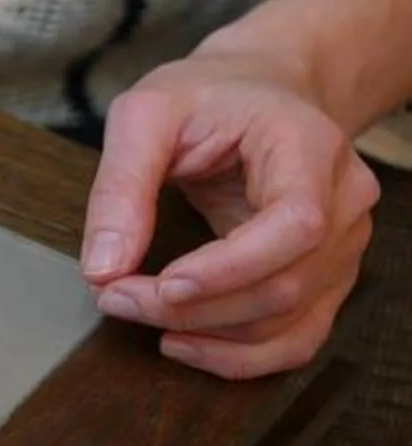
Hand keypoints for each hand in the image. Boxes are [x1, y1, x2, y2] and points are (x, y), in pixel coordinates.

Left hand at [81, 48, 379, 378]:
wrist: (260, 88)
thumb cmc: (205, 95)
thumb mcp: (146, 113)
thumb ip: (120, 185)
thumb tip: (101, 268)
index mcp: (310, 148)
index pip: (296, 225)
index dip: (231, 268)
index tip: (161, 285)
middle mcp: (344, 201)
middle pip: (286, 283)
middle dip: (195, 306)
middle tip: (114, 298)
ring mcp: (345, 245)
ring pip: (291, 320)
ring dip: (208, 334)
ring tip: (134, 312)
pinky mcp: (326, 275)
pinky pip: (297, 336)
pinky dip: (241, 356)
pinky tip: (183, 343)